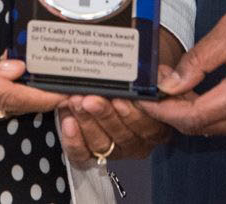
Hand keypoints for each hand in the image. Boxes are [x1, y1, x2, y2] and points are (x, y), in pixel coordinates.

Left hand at [57, 30, 184, 165]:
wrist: (103, 83)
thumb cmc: (126, 75)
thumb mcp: (137, 70)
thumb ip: (144, 74)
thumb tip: (152, 70)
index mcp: (157, 120)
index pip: (149, 123)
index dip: (134, 112)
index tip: (120, 98)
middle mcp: (139, 139)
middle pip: (124, 134)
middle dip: (105, 114)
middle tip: (90, 98)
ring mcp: (117, 149)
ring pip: (103, 144)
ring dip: (87, 122)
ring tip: (76, 103)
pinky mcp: (94, 155)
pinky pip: (83, 155)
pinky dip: (74, 140)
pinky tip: (68, 123)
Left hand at [138, 2, 225, 135]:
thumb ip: (199, 57)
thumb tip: (169, 82)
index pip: (193, 116)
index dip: (163, 110)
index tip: (144, 97)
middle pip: (199, 126)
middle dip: (171, 110)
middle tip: (155, 86)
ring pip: (210, 128)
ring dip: (187, 111)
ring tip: (172, 85)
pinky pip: (225, 124)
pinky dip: (206, 111)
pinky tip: (195, 92)